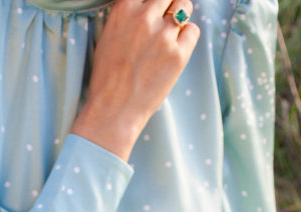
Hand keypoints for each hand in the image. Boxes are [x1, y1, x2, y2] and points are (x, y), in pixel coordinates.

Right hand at [71, 0, 199, 161]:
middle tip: (165, 21)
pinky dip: (187, 37)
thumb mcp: (109, 36)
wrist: (112, 111)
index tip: (154, 11)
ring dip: (181, 17)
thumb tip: (148, 9)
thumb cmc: (107, 78)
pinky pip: (193, 31)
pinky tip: (176, 50)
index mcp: (125, 9)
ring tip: (171, 36)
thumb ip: (128, 17)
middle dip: (169, 4)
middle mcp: (145, 17)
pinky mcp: (178, 54)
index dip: (154, 3)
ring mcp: (163, 35)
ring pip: (184, 6)